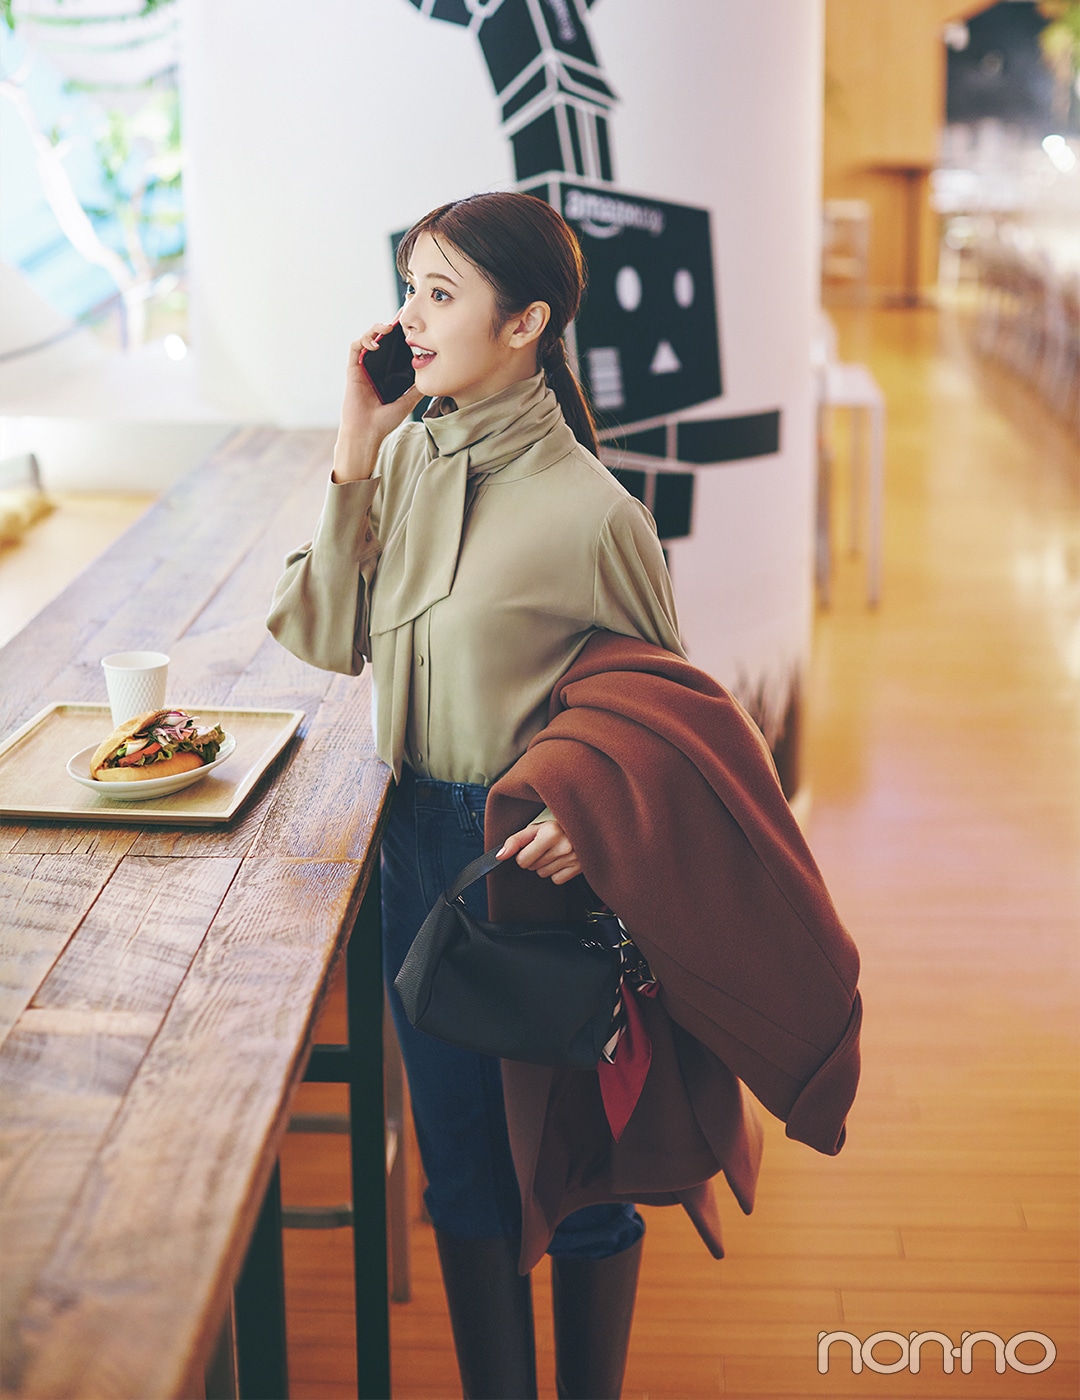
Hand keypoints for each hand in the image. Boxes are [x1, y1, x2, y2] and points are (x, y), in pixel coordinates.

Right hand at [333, 322, 423, 481]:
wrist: (368, 432)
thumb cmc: (385, 421)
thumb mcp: (408, 401)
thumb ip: (417, 388)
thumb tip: (433, 376)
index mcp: (386, 373)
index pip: (393, 348)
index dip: (400, 334)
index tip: (410, 322)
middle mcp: (374, 367)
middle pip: (380, 339)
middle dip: (389, 325)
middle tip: (401, 315)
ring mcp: (363, 367)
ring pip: (367, 338)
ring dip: (376, 329)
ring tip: (387, 329)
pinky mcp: (352, 369)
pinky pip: (355, 347)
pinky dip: (364, 340)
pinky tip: (374, 343)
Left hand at [496, 818, 582, 885]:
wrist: (585, 827)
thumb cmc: (557, 827)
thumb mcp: (535, 828)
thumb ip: (515, 841)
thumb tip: (499, 856)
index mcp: (550, 833)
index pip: (522, 860)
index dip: (523, 854)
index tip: (531, 846)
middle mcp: (563, 846)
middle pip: (532, 867)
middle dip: (535, 858)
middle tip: (545, 847)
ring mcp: (573, 858)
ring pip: (543, 874)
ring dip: (545, 865)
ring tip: (554, 852)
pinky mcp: (580, 868)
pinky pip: (557, 880)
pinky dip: (557, 872)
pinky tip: (562, 860)